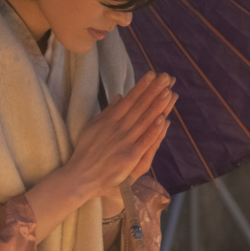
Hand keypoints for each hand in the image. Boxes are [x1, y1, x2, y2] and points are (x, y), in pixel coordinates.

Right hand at [64, 71, 177, 199]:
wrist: (80, 176)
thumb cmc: (85, 152)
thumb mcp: (92, 127)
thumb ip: (107, 112)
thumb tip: (120, 97)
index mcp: (110, 120)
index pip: (129, 100)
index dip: (142, 87)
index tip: (152, 74)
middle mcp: (118, 128)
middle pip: (139, 107)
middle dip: (154, 91)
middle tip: (166, 77)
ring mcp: (125, 142)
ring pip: (144, 121)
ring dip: (157, 106)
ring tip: (168, 92)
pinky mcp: (129, 157)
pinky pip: (144, 142)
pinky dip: (153, 131)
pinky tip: (163, 120)